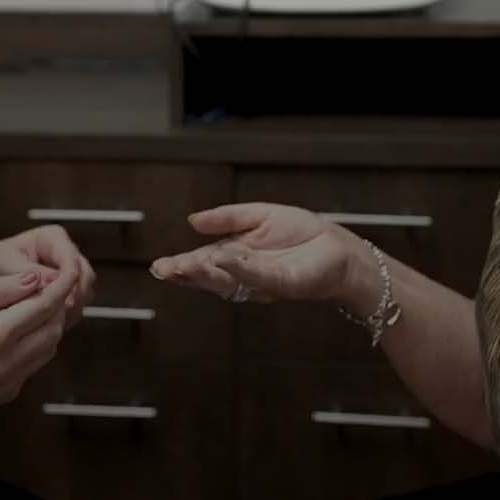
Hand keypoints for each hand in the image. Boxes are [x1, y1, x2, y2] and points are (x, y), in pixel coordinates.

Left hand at [0, 226, 96, 327]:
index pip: (72, 261)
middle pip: (85, 278)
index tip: (61, 300)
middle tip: (58, 315)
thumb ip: (28, 273)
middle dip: (74, 297)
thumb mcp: (5, 265)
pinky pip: (74, 305)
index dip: (69, 283)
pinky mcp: (63, 291)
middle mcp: (63, 253)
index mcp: (52, 238)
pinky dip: (65, 316)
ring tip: (50, 322)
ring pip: (83, 293)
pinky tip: (48, 324)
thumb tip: (53, 283)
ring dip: (71, 309)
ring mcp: (65, 273)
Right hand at [0, 269, 75, 408]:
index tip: (71, 270)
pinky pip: (34, 365)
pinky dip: (35, 346)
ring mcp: (9, 384)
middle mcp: (7, 365)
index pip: (44, 307)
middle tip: (49, 287)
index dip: (61, 286)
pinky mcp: (7, 394)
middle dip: (56, 306)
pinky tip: (16, 332)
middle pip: (53, 329)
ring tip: (30, 307)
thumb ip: (0, 289)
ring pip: (49, 349)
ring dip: (47, 326)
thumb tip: (36, 278)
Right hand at [149, 203, 377, 312]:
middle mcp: (244, 273)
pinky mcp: (285, 283)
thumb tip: (193, 221)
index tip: (160, 266)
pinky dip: (241, 268)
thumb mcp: (258, 216)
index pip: (202, 264)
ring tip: (185, 265)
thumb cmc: (302, 234)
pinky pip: (259, 276)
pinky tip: (224, 258)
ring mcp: (262, 281)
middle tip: (164, 270)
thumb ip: (226, 218)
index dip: (180, 266)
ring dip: (206, 274)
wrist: (339, 249)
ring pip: (229, 281)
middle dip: (186, 274)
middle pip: (209, 277)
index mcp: (235, 256)